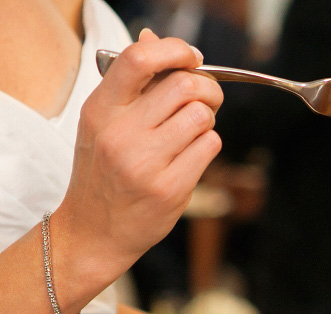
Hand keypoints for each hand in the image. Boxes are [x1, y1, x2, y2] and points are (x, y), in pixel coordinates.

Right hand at [54, 29, 222, 296]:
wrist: (94, 231)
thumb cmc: (104, 172)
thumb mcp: (103, 123)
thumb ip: (131, 84)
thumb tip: (154, 38)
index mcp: (101, 109)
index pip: (138, 58)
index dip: (176, 50)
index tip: (191, 58)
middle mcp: (120, 133)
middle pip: (184, 86)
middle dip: (207, 89)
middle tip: (206, 100)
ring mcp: (145, 162)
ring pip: (202, 117)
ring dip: (207, 122)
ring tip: (192, 133)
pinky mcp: (170, 188)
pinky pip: (209, 147)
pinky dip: (208, 146)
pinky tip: (192, 156)